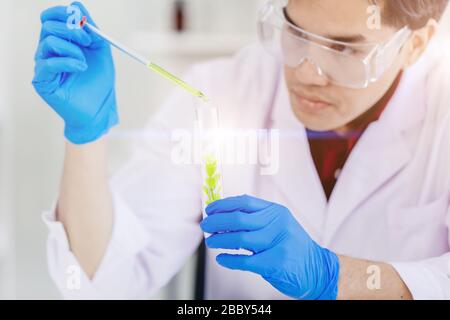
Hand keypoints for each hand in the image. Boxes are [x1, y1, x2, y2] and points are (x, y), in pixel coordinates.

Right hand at [32, 2, 117, 144]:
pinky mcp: (42, 81)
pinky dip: (68, 61)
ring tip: (85, 63)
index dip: (64, 14)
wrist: (99, 109)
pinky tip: (81, 68)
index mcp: (61, 41)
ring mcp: (43, 65)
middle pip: (48, 25)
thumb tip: (77, 6)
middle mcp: (48, 51)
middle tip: (88, 41)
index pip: (51, 17)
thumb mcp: (100, 51)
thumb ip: (91, 29)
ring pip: (48, 42)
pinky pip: (48, 63)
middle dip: (71, 29)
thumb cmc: (99, 82)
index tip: (83, 21)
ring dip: (72, 49)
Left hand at [200, 195, 339, 299]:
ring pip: (239, 239)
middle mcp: (277, 223)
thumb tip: (223, 217)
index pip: (244, 202)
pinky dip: (230, 260)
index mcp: (276, 211)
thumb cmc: (292, 247)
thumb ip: (255, 220)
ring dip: (220, 240)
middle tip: (205, 226)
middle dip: (217, 222)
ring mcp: (278, 242)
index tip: (209, 209)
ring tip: (211, 242)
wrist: (318, 269)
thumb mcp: (278, 225)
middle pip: (238, 219)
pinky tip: (222, 259)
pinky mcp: (276, 262)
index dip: (223, 205)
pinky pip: (245, 260)